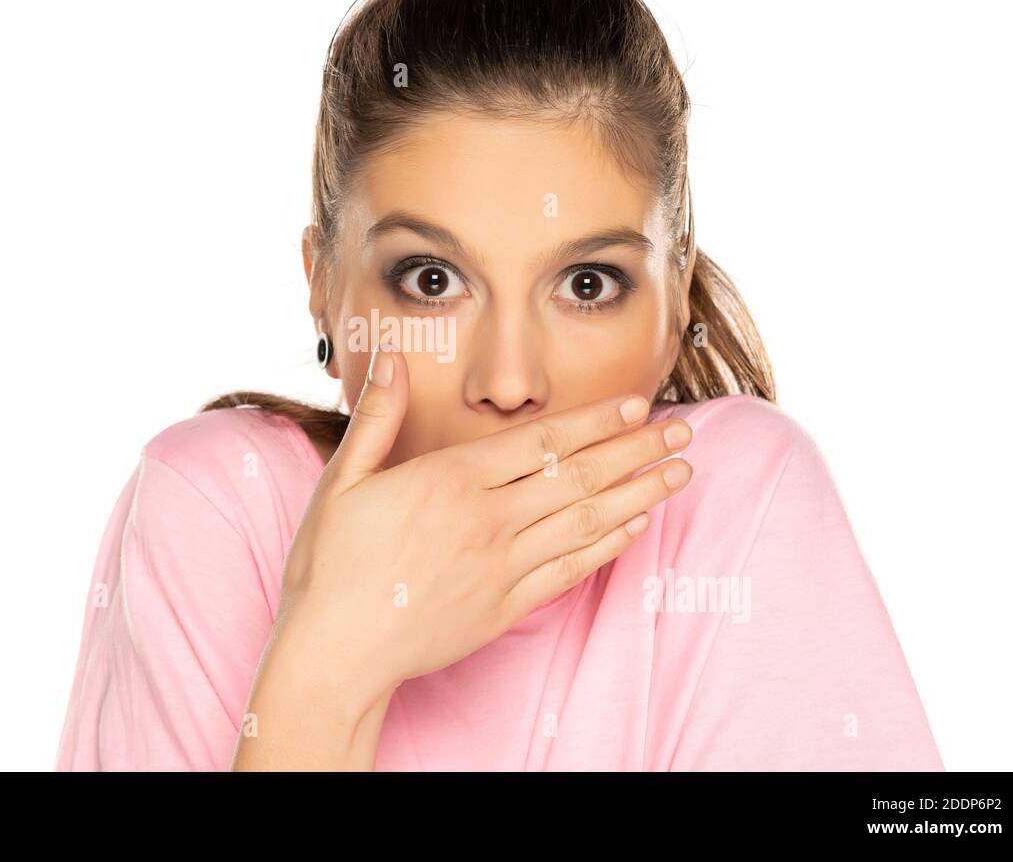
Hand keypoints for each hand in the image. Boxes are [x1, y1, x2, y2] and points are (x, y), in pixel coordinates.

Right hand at [271, 343, 693, 708]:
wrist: (335, 653)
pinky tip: (637, 527)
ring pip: (586, 521)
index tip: (637, 404)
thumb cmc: (330, 565)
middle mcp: (487, 520)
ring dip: (638, 493)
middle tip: (682, 429)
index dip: (596, 421)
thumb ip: (376, 418)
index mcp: (449, 481)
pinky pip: (571, 570)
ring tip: (679, 471)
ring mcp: (501, 566)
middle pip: (578, 476)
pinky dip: (609, 546)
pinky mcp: (505, 606)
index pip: (542, 441)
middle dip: (636, 449)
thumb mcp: (341, 481)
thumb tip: (390, 359)